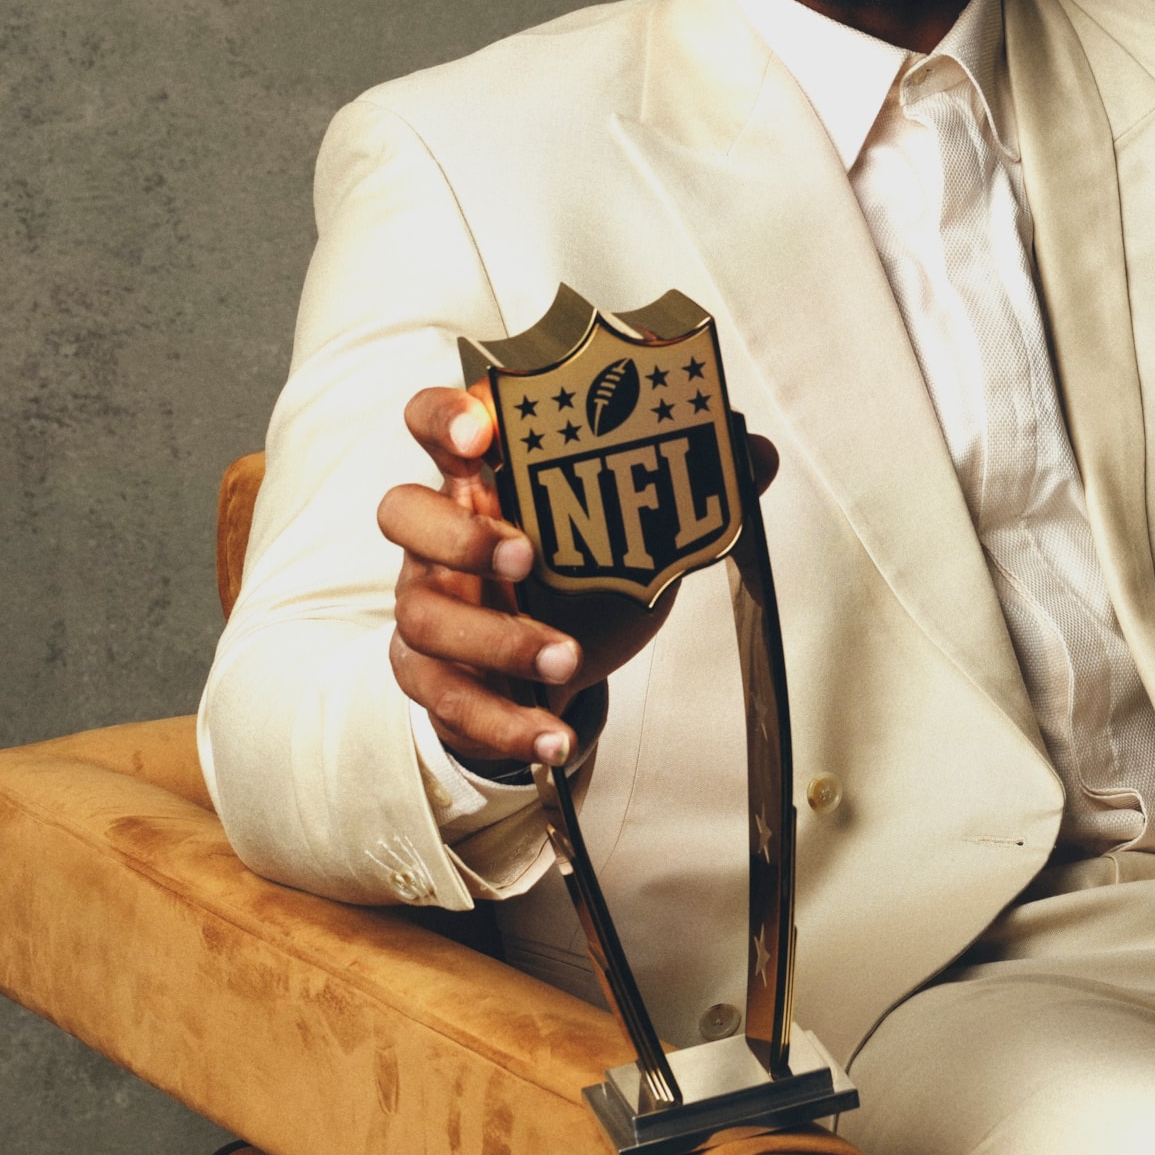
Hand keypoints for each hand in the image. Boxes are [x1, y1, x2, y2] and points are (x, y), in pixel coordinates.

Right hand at [378, 385, 776, 772]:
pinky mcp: (430, 677)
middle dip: (461, 534)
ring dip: (498, 639)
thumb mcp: (630, 530)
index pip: (436, 424)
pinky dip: (505, 723)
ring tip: (566, 656)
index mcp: (481, 482)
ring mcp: (428, 607)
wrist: (551, 671)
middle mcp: (439, 540)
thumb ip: (687, 486)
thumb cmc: (577, 581)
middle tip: (527, 554)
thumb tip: (751, 449)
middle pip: (403, 513)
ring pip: (425, 616)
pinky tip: (553, 736)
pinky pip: (451, 701)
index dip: (446, 417)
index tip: (482, 430)